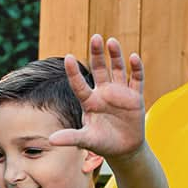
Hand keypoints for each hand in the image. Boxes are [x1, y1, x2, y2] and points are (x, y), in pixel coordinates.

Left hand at [48, 34, 146, 159]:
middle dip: (97, 53)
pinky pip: (136, 80)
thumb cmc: (102, 143)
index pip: (79, 84)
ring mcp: (120, 93)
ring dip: (115, 56)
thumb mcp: (86, 140)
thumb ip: (71, 137)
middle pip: (99, 69)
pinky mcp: (135, 97)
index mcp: (89, 101)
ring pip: (117, 69)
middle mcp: (103, 93)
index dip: (73, 72)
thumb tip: (50, 140)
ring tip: (112, 42)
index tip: (67, 57)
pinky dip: (136, 69)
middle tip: (95, 37)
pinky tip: (134, 57)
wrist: (124, 149)